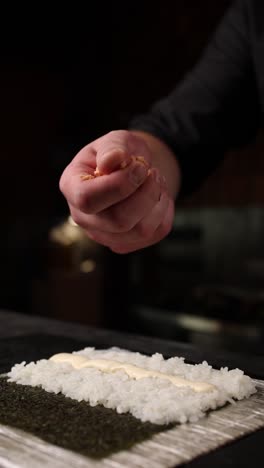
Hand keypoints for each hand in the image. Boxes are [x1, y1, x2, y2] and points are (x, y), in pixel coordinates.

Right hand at [59, 130, 174, 252]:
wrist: (134, 170)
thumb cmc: (120, 153)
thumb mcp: (116, 140)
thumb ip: (112, 147)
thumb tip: (112, 160)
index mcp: (72, 187)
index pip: (88, 199)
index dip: (119, 185)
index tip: (139, 166)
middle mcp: (82, 217)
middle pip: (118, 221)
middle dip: (146, 194)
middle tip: (153, 172)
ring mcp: (103, 235)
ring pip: (141, 230)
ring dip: (158, 201)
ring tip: (157, 180)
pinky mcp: (124, 244)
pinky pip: (156, 233)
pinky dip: (165, 211)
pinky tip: (160, 196)